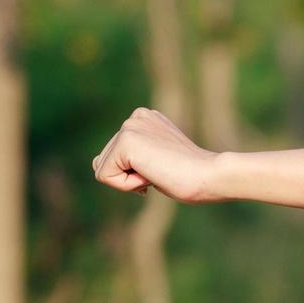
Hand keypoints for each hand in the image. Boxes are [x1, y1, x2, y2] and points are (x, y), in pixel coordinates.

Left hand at [92, 108, 220, 203]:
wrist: (207, 175)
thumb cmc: (188, 175)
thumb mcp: (156, 160)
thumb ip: (130, 157)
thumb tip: (96, 162)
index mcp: (145, 118)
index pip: (114, 156)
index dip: (134, 172)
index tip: (163, 166)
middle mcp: (136, 117)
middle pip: (104, 162)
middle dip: (128, 176)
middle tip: (162, 170)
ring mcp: (130, 126)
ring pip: (102, 170)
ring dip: (128, 181)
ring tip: (158, 171)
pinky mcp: (126, 141)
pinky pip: (105, 177)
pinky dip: (126, 185)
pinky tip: (151, 174)